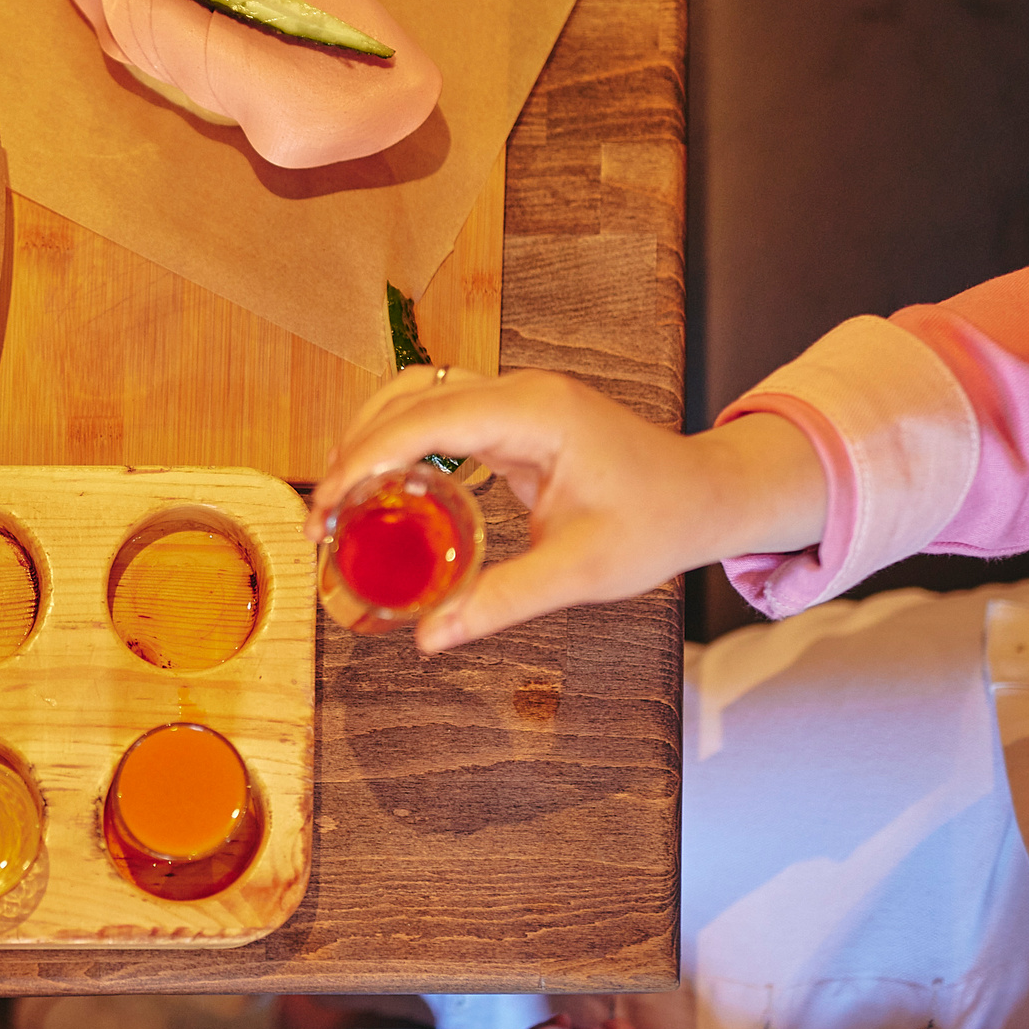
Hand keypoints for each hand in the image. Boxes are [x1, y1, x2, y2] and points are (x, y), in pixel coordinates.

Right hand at [310, 366, 827, 652]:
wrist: (705, 495)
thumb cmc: (657, 523)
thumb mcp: (579, 572)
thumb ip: (500, 599)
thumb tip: (430, 637)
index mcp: (534, 414)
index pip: (425, 422)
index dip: (365, 461)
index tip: (328, 508)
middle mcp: (519, 391)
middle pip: (409, 399)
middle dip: (356, 452)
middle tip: (323, 516)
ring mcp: (517, 398)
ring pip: (418, 397)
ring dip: (373, 440)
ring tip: (340, 500)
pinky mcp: (515, 414)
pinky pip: (442, 416)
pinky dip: (402, 445)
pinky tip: (383, 488)